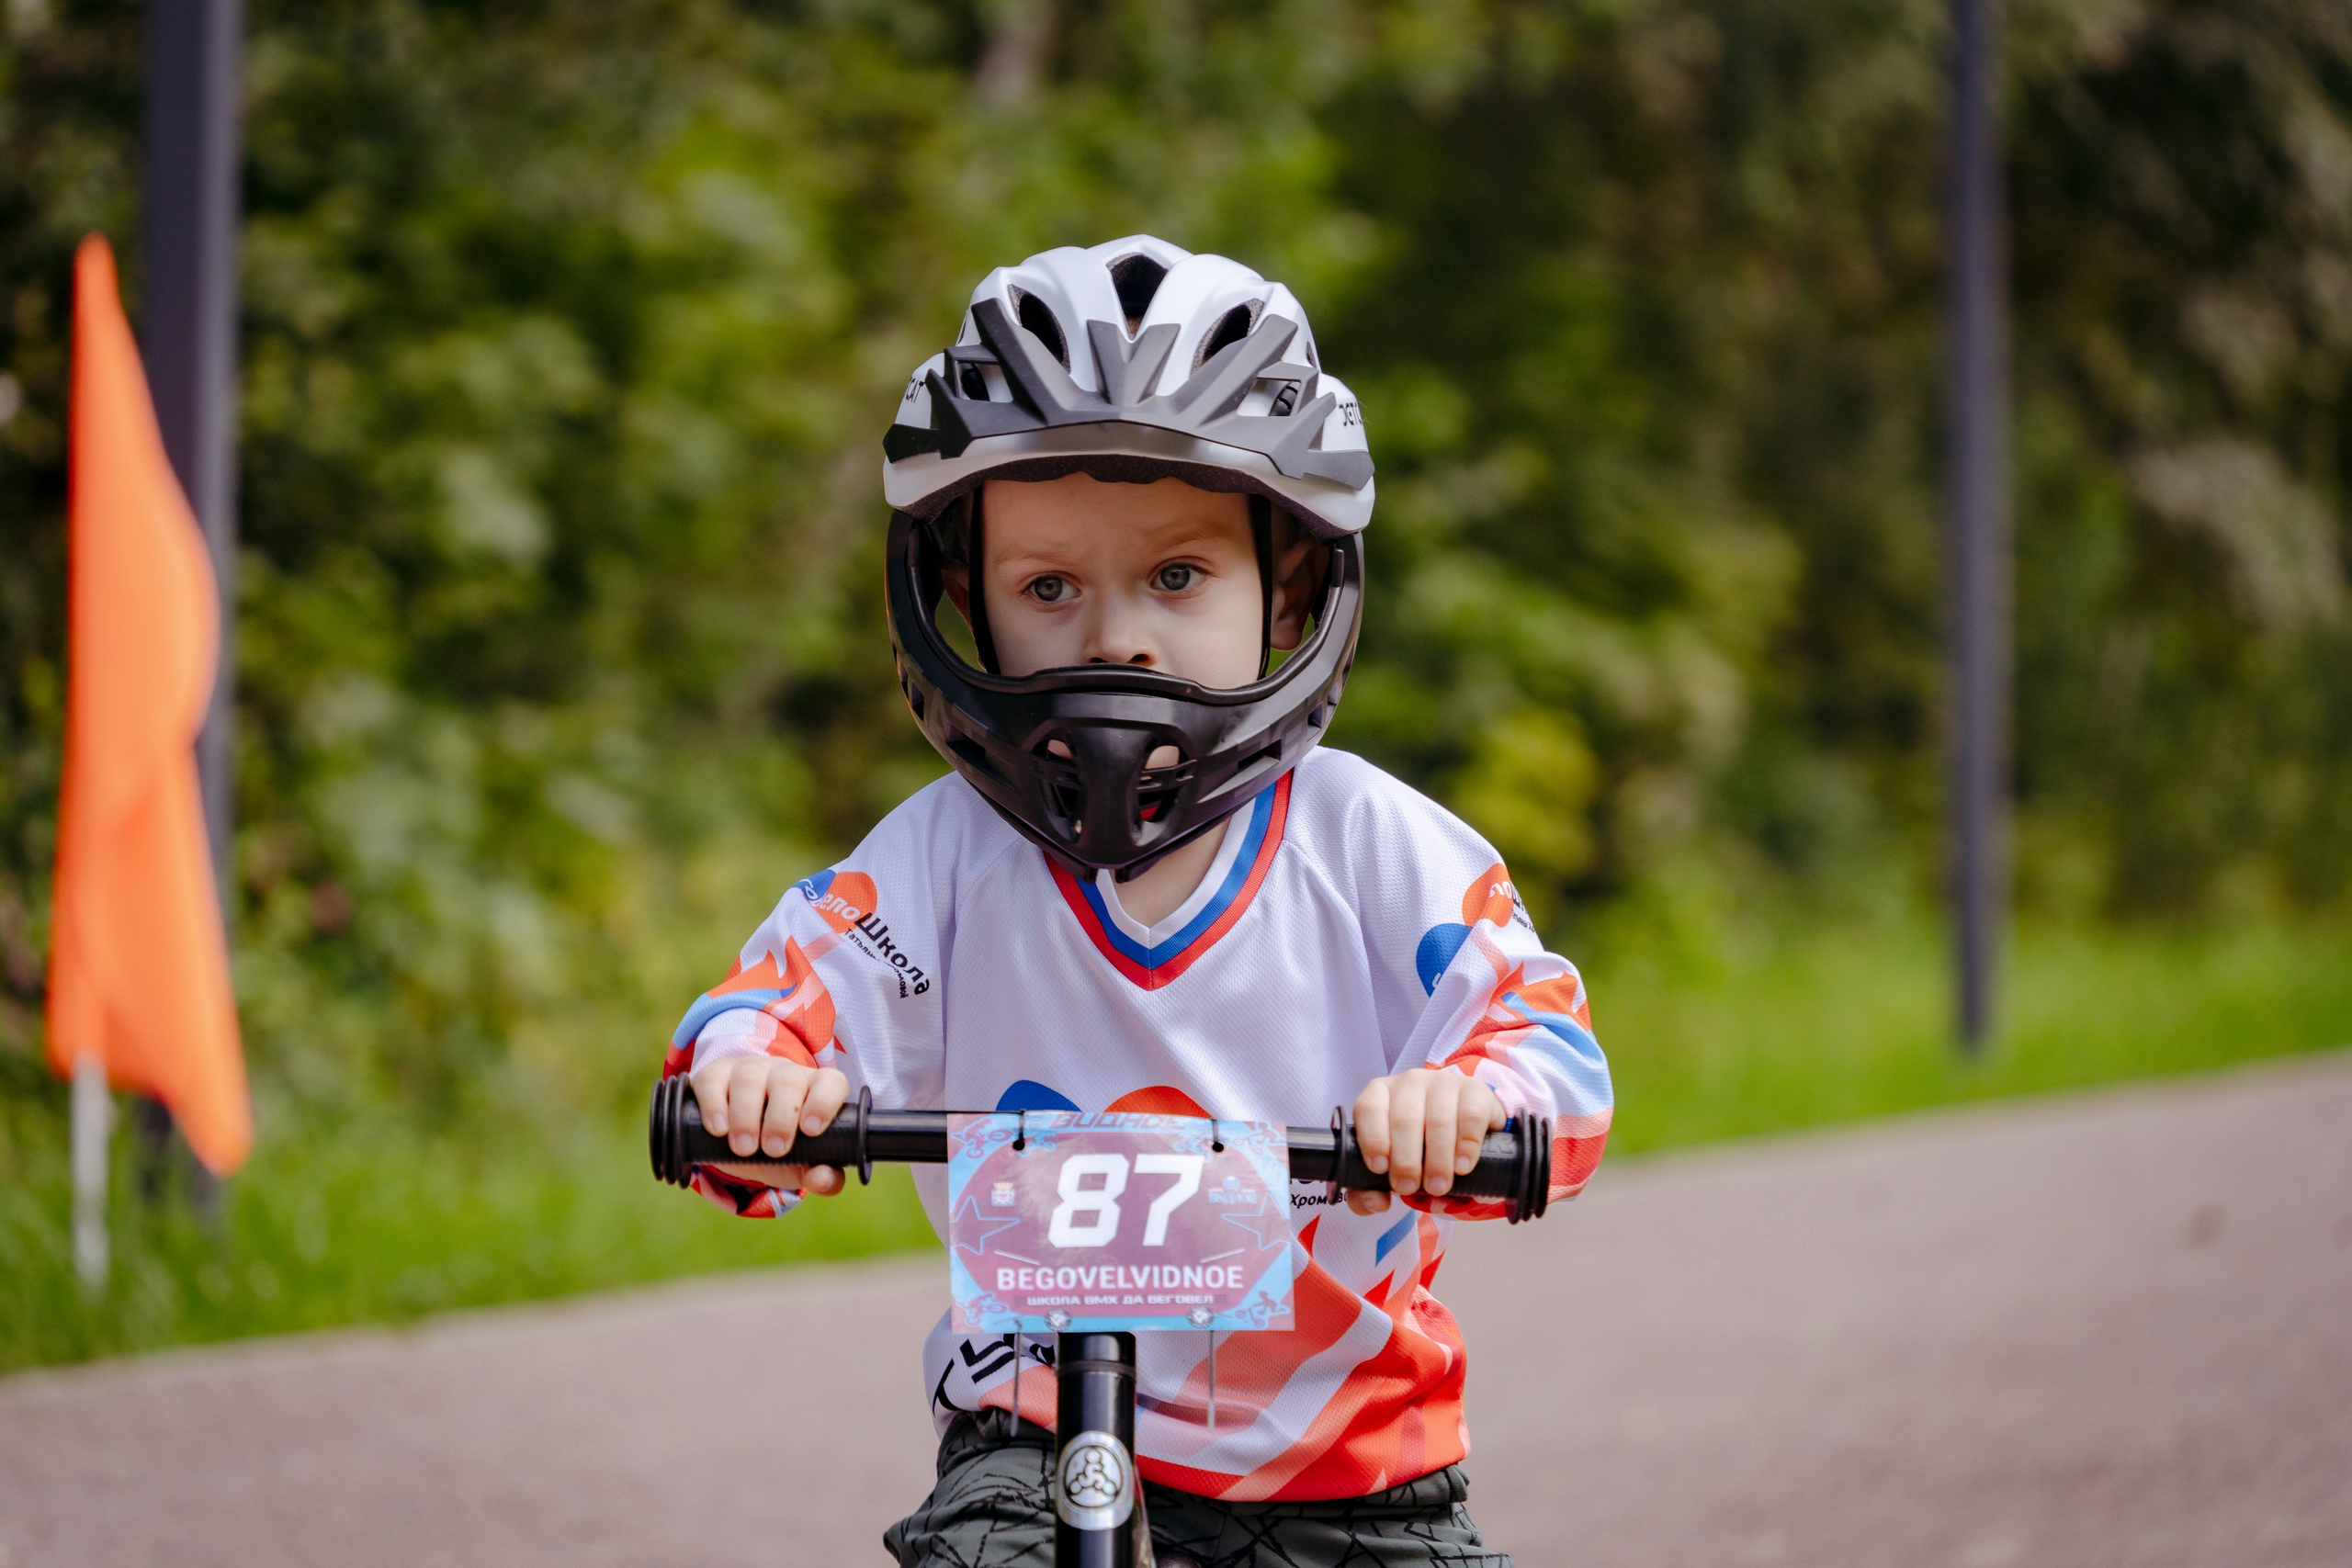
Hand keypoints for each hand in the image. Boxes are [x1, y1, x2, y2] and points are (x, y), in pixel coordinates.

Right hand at [688, 1057, 851, 1196]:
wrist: (738, 1147)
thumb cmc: (780, 1150)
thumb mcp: (801, 1167)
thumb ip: (821, 1177)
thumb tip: (823, 1179)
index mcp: (815, 1089)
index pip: (831, 1082)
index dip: (824, 1102)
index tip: (811, 1130)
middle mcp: (785, 1073)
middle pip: (788, 1080)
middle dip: (781, 1118)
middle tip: (774, 1150)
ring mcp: (749, 1070)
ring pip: (749, 1078)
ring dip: (746, 1115)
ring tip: (743, 1148)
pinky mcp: (715, 1075)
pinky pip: (713, 1080)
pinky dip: (714, 1105)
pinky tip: (718, 1129)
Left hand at [1346, 1069, 1505, 1215]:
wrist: (1464, 1133)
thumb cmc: (1419, 1149)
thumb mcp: (1393, 1165)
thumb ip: (1372, 1188)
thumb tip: (1377, 1202)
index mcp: (1381, 1094)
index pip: (1369, 1108)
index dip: (1372, 1139)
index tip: (1380, 1168)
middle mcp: (1410, 1082)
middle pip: (1405, 1119)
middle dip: (1406, 1160)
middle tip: (1409, 1188)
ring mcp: (1444, 1083)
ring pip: (1438, 1119)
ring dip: (1437, 1159)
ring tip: (1437, 1185)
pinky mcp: (1475, 1090)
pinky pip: (1470, 1115)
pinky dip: (1466, 1145)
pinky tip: (1462, 1166)